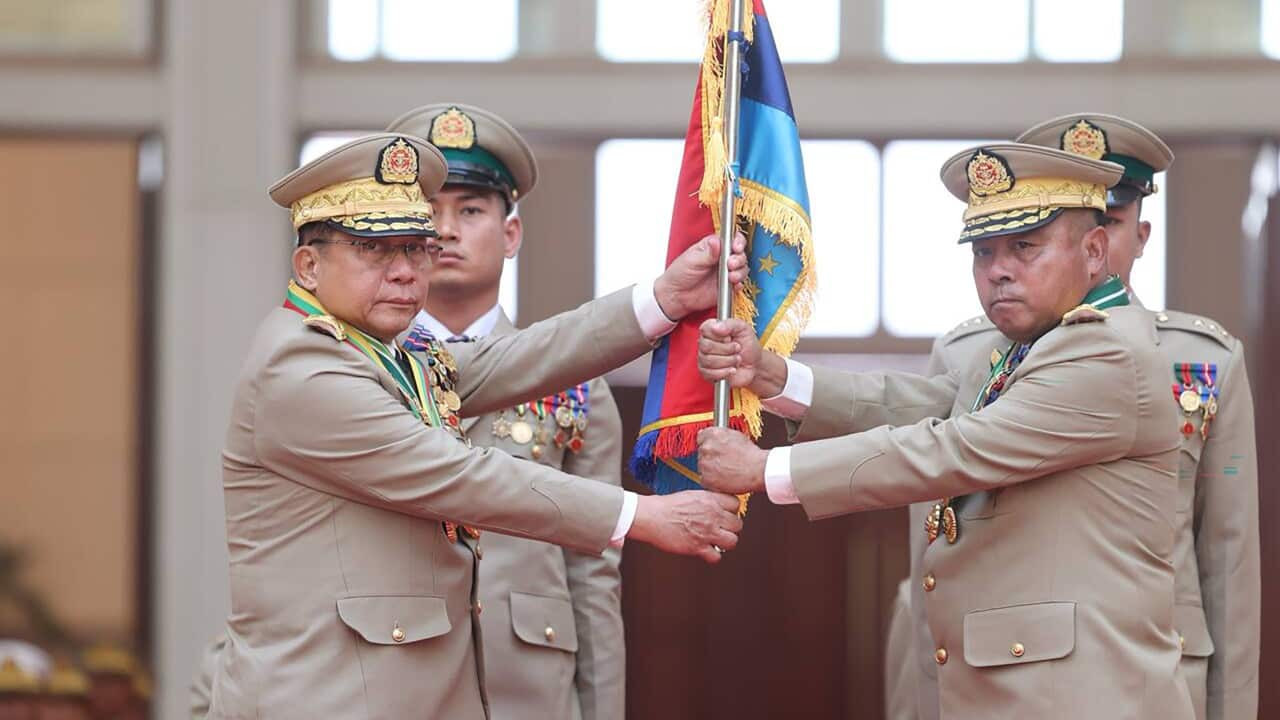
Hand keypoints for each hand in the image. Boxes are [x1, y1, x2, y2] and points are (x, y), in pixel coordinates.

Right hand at [628, 491, 742, 563]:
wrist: (651, 517)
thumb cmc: (665, 506)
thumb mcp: (690, 495)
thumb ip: (706, 500)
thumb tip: (715, 505)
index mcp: (710, 500)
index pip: (735, 504)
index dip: (731, 511)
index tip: (725, 515)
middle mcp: (712, 515)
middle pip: (737, 524)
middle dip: (730, 528)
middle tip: (721, 530)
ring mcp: (707, 532)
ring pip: (732, 541)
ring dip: (725, 543)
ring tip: (716, 542)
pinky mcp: (698, 547)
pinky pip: (716, 557)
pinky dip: (712, 556)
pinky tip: (706, 552)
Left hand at [653, 232, 747, 319]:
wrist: (676, 295)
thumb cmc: (679, 273)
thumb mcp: (692, 259)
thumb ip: (707, 252)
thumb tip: (717, 242)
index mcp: (713, 246)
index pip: (731, 239)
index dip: (737, 241)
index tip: (735, 247)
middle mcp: (721, 258)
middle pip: (740, 253)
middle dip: (739, 258)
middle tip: (730, 264)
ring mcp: (725, 272)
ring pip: (742, 268)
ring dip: (740, 271)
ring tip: (731, 276)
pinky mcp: (727, 286)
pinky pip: (739, 283)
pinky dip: (739, 283)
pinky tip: (733, 284)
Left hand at [696, 427, 767, 494]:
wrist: (758, 470)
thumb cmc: (752, 455)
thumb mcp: (737, 436)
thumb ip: (722, 434)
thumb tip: (716, 435)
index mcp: (714, 434)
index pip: (701, 436)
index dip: (708, 442)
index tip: (713, 447)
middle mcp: (707, 447)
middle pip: (702, 451)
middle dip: (711, 456)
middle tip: (724, 460)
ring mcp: (705, 463)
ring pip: (702, 465)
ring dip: (711, 468)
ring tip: (726, 470)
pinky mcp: (706, 478)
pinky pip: (704, 479)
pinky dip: (712, 480)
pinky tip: (724, 478)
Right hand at [698, 318, 789, 397]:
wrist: (754, 364)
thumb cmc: (748, 346)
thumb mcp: (744, 329)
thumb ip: (730, 324)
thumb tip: (715, 326)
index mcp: (711, 330)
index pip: (705, 329)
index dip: (719, 335)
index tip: (730, 337)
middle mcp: (705, 343)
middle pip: (706, 346)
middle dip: (727, 349)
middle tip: (737, 348)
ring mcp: (704, 358)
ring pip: (709, 361)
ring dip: (729, 361)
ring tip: (737, 359)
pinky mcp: (707, 373)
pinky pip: (710, 373)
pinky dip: (725, 372)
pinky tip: (732, 369)